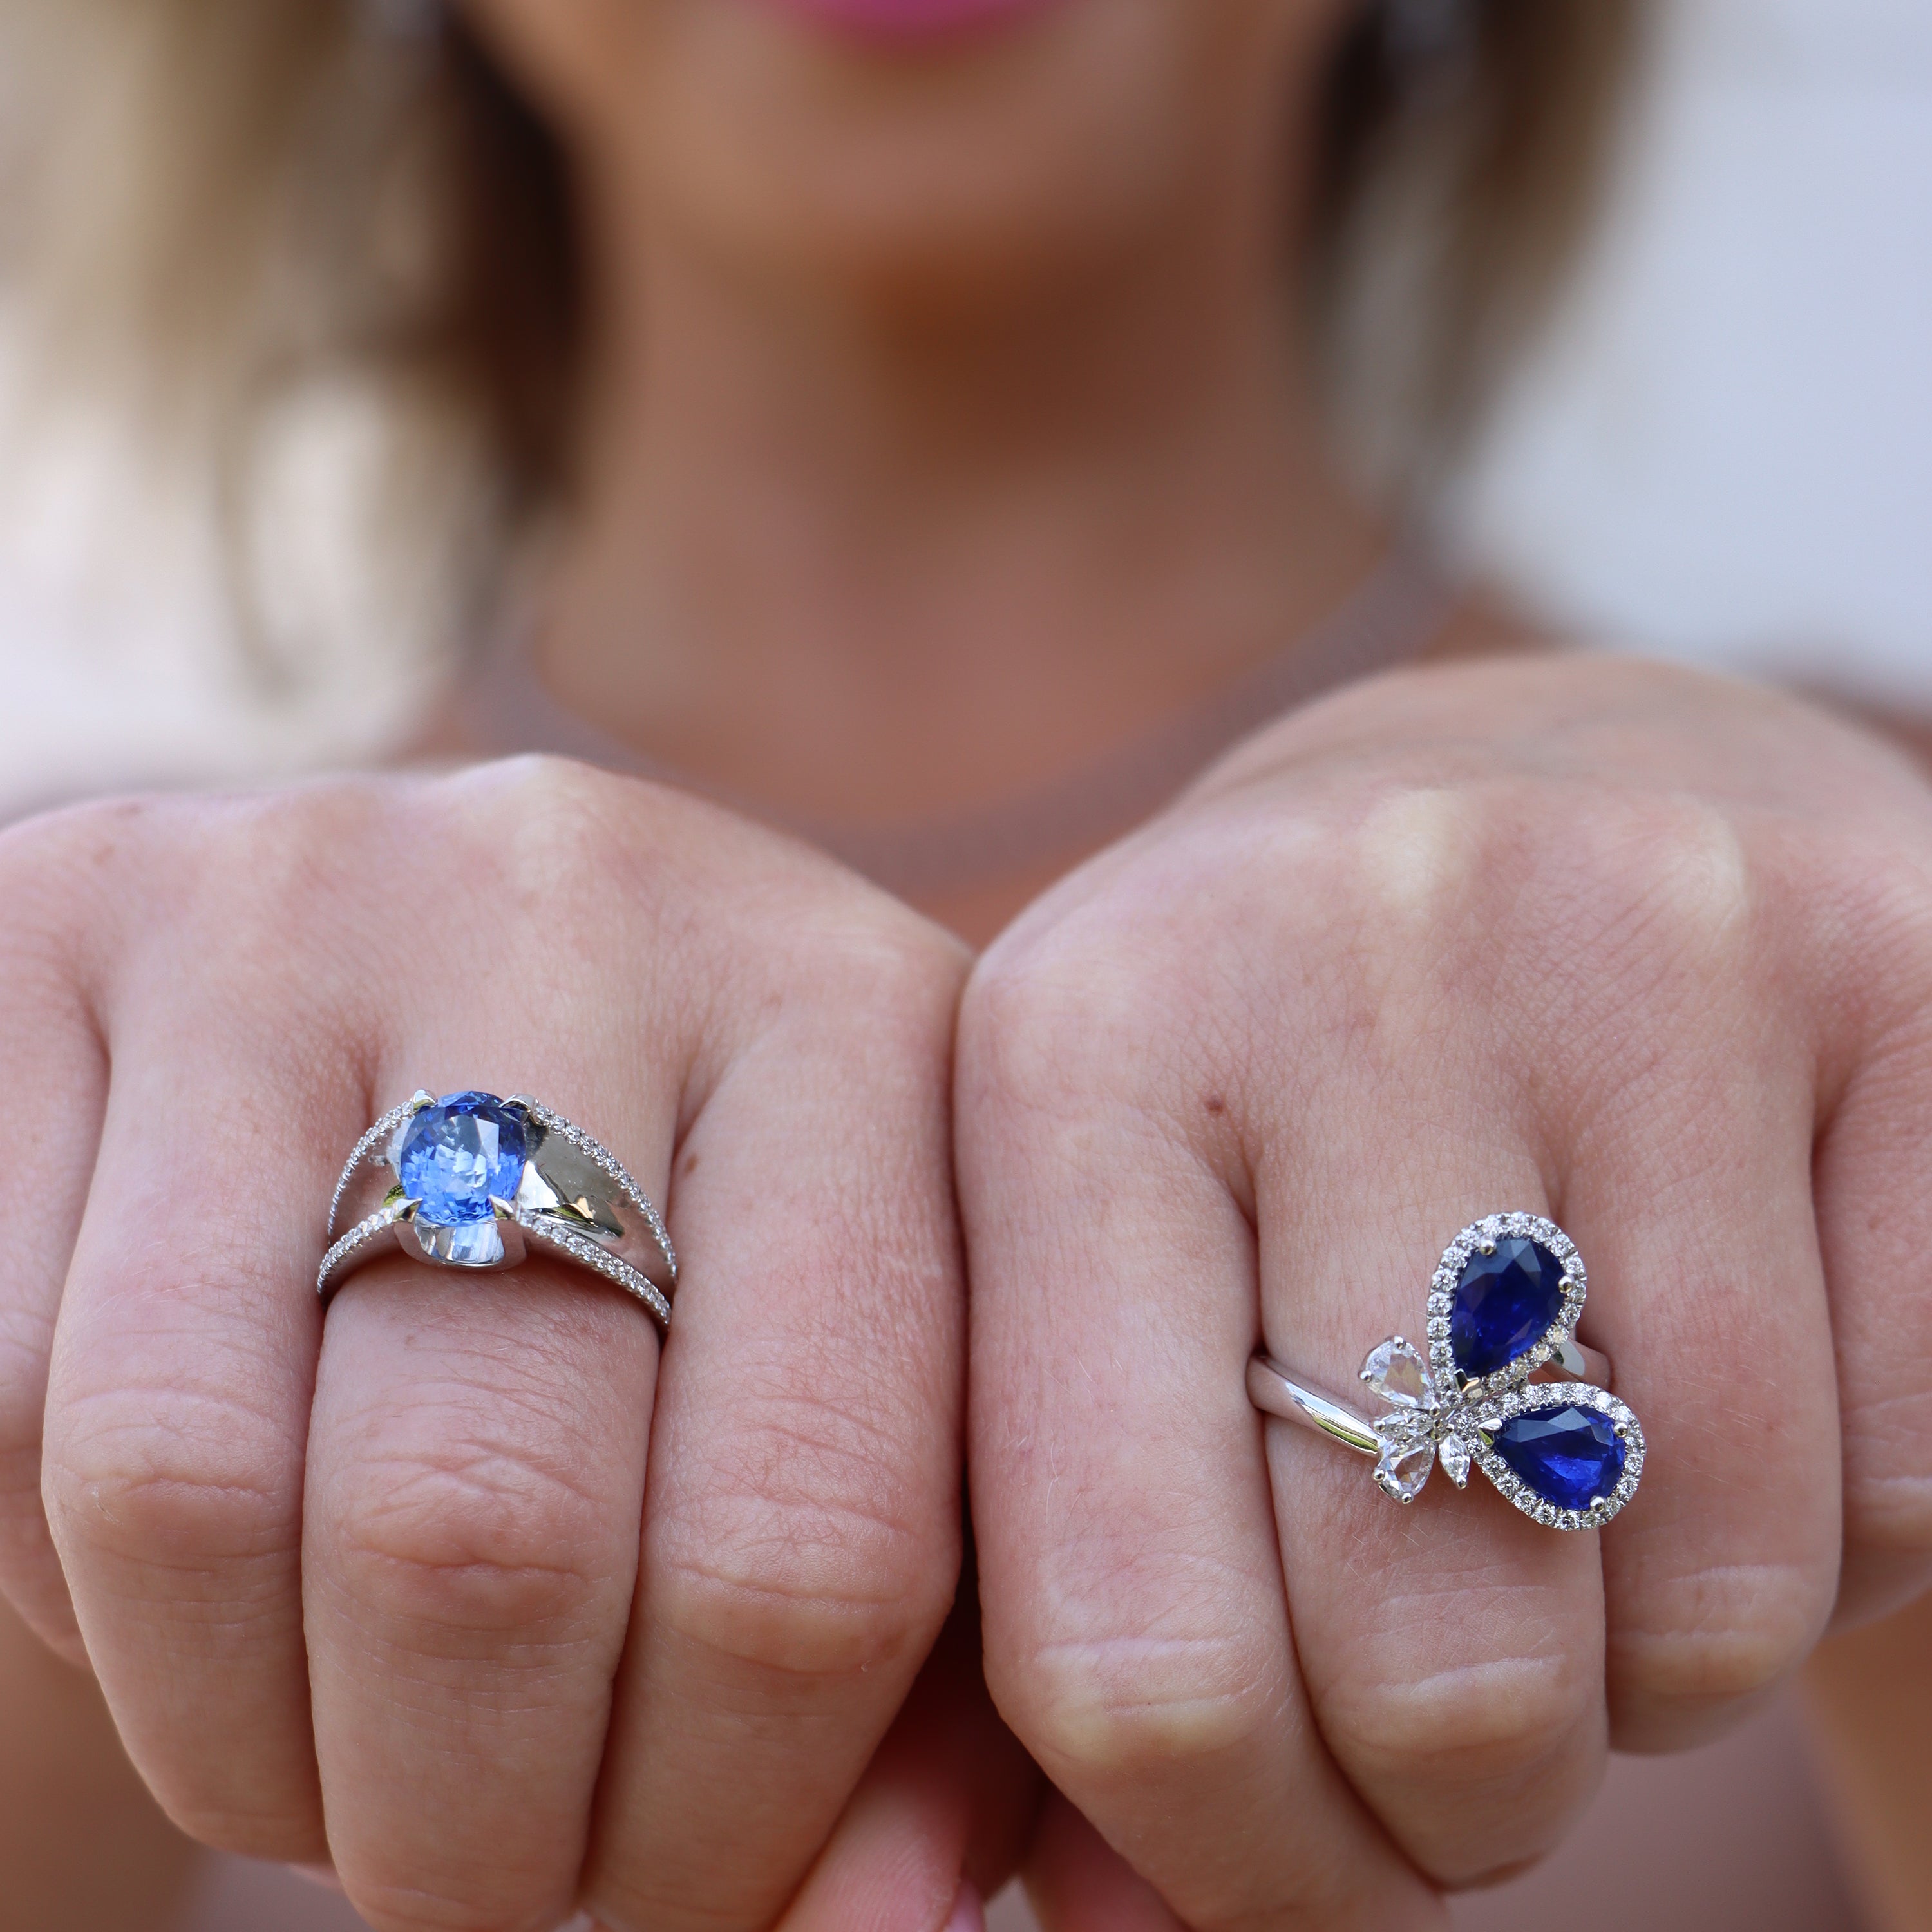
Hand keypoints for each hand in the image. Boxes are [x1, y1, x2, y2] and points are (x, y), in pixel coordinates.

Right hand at [0, 757, 988, 1931]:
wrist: (450, 1003)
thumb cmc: (712, 1270)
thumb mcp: (881, 1405)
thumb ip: (933, 1679)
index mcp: (858, 1020)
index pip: (811, 1540)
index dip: (733, 1826)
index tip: (694, 1893)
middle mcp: (592, 903)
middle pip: (489, 1529)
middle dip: (477, 1830)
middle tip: (502, 1872)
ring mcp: (306, 891)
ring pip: (194, 1488)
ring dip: (264, 1742)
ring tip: (356, 1751)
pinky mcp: (64, 925)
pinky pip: (4, 1395)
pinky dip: (92, 1592)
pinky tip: (226, 1570)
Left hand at [959, 657, 1931, 1927]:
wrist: (1533, 795)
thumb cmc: (1279, 1095)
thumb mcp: (1103, 1266)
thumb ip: (1063, 1587)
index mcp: (1073, 1044)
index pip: (1119, 1635)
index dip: (1222, 1866)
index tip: (1277, 1882)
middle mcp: (1340, 943)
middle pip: (1423, 1653)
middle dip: (1448, 1797)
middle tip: (1447, 1741)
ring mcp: (1638, 923)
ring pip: (1691, 1582)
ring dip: (1633, 1653)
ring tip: (1562, 1513)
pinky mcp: (1893, 959)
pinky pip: (1900, 1468)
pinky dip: (1812, 1527)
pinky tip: (1718, 1388)